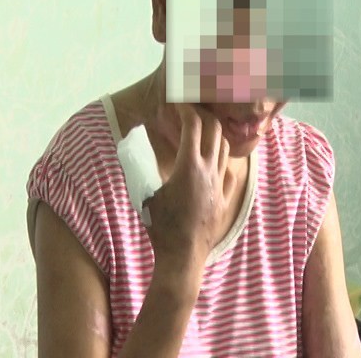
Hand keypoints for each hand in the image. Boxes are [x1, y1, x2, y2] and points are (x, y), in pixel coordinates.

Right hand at [144, 104, 235, 269]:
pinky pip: (229, 172)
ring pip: (225, 148)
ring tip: (202, 135)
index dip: (186, 110)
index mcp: (189, 166)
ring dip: (215, 136)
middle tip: (193, 114)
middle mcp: (209, 170)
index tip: (179, 104)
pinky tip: (212, 164)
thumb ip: (140, 166)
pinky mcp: (225, 198)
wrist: (183, 256)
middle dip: (205, 116)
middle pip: (215, 130)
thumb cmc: (160, 226)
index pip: (193, 125)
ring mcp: (220, 184)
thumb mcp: (144, 193)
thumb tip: (131, 145)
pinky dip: (221, 161)